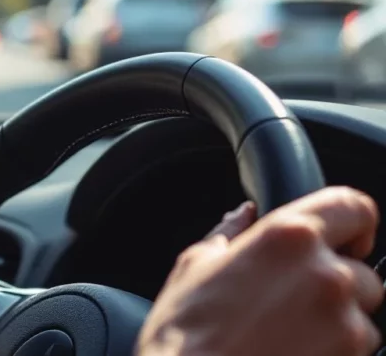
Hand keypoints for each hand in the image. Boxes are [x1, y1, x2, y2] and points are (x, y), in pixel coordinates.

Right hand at [137, 187, 383, 355]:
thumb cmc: (184, 331)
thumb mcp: (194, 266)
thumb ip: (228, 232)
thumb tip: (242, 215)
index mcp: (289, 236)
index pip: (354, 206)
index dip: (354, 221)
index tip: (345, 237)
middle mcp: (327, 275)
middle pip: (362, 271)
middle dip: (336, 283)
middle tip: (292, 299)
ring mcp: (344, 324)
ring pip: (362, 317)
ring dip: (337, 322)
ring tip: (286, 334)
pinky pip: (356, 352)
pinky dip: (332, 352)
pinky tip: (289, 352)